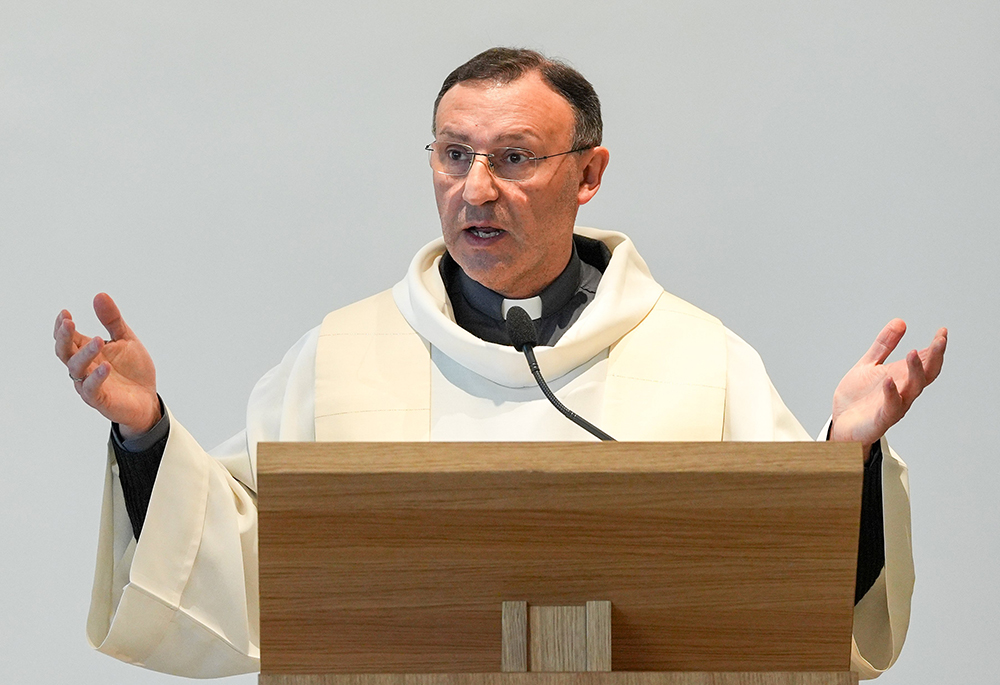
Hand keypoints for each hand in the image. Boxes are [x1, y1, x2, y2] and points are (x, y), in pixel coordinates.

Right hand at [54, 293, 160, 438]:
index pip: (67, 338)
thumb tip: (99, 295)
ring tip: (97, 340)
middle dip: (63, 337)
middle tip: (68, 322)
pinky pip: (91, 389)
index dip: (62, 326)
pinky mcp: (99, 400)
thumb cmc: (133, 370)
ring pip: (76, 369)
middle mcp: (84, 367)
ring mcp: (89, 384)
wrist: (147, 399)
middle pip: (64, 352)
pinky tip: (106, 366)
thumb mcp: (126, 339)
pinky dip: (97, 377)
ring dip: (85, 353)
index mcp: (87, 351)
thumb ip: (113, 320)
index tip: (66, 312)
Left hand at [831, 319, 946, 455]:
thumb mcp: (869, 364)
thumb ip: (884, 345)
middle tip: (940, 340)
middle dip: (935, 357)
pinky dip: (891, 393)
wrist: (842, 423)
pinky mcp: (882, 418)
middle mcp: (904, 391)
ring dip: (915, 371)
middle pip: (927, 374)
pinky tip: (888, 380)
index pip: (926, 362)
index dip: (936, 347)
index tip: (942, 331)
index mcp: (902, 377)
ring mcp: (895, 405)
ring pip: (913, 389)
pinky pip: (891, 406)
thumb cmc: (859, 397)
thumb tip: (900, 322)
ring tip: (913, 352)